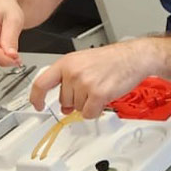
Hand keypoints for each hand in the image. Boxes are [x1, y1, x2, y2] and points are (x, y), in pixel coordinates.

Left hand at [29, 40, 151, 117]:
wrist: (133, 57)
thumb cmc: (112, 59)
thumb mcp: (84, 63)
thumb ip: (69, 82)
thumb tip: (65, 106)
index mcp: (66, 62)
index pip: (41, 83)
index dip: (36, 97)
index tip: (37, 105)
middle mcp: (73, 72)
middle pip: (64, 100)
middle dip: (75, 100)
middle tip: (90, 89)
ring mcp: (84, 83)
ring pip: (77, 108)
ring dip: (88, 104)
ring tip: (100, 88)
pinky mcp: (97, 94)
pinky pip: (89, 113)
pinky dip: (96, 111)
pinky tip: (104, 98)